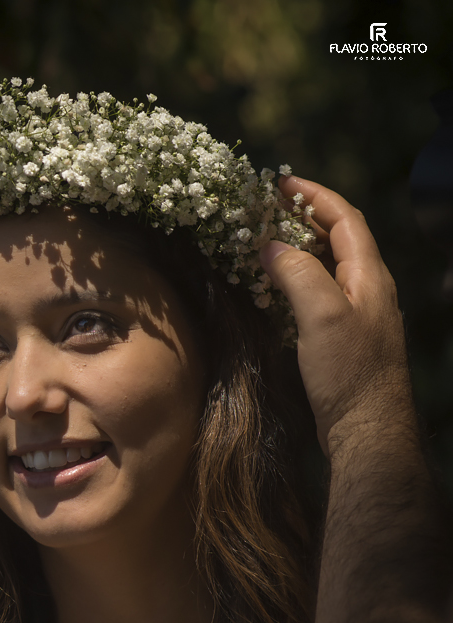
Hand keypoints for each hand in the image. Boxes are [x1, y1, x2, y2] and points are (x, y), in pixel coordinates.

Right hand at [259, 175, 413, 457]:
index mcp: (370, 276)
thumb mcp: (322, 316)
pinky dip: (295, 280)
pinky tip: (273, 289)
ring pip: (327, 267)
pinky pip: (319, 294)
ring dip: (297, 248)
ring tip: (262, 241)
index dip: (315, 196)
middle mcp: (368, 290)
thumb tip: (270, 246)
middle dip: (303, 217)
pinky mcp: (343, 339)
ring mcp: (357, 315)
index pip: (345, 220)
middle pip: (337, 239)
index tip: (281, 183)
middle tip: (266, 208)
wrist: (367, 430)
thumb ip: (298, 275)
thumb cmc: (349, 373)